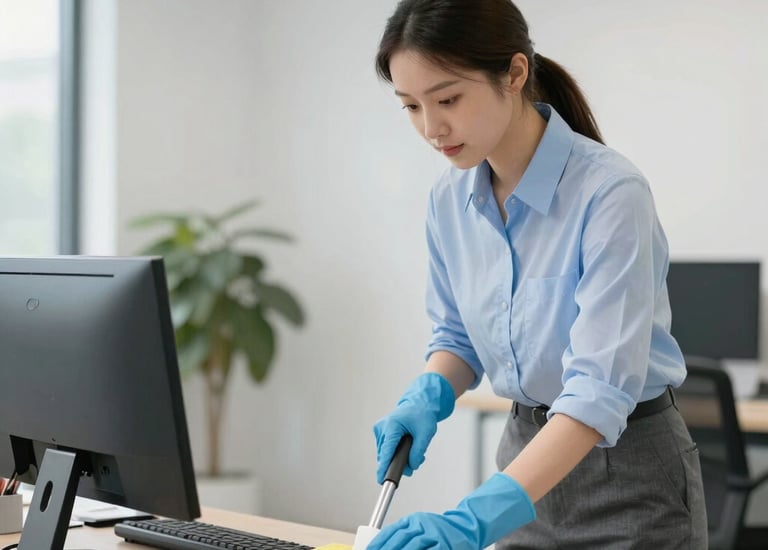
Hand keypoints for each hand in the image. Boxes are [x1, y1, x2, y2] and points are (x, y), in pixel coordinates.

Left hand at [367, 472, 535, 549]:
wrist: (468, 527)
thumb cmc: (442, 531)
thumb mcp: (420, 527)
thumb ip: (404, 535)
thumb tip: (382, 545)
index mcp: (414, 519)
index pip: (391, 531)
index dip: (378, 543)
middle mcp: (423, 525)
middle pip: (400, 540)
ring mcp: (435, 536)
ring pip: (412, 547)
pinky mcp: (445, 546)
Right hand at [373, 372, 454, 483]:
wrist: (419, 404)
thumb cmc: (422, 415)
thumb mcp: (426, 433)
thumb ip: (418, 451)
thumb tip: (412, 466)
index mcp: (392, 426)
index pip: (386, 451)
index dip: (384, 467)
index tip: (381, 480)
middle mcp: (382, 428)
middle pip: (386, 455)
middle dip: (400, 463)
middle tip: (417, 461)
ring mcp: (380, 430)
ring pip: (386, 454)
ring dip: (399, 458)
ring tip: (415, 453)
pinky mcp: (382, 433)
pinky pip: (387, 449)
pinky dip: (397, 453)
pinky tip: (408, 449)